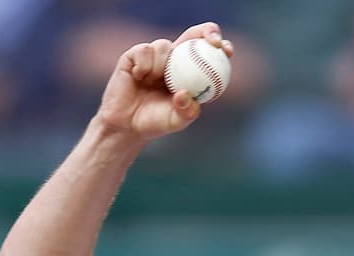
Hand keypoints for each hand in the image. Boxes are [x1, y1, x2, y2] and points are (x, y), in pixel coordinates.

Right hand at [94, 22, 232, 142]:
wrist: (126, 125)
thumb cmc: (155, 123)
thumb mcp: (176, 121)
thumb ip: (186, 111)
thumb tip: (186, 94)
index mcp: (188, 72)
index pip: (207, 53)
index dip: (220, 47)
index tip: (226, 51)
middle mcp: (173, 59)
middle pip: (192, 36)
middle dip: (206, 32)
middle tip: (213, 41)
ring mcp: (154, 56)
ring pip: (164, 45)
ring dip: (161, 64)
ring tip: (152, 81)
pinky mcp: (134, 55)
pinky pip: (144, 50)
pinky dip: (144, 65)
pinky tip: (139, 77)